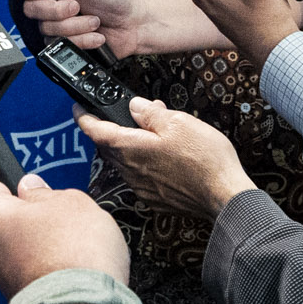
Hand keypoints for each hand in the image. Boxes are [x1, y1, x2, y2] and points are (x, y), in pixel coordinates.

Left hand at [0, 169, 127, 295]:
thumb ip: (46, 193)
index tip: (1, 176)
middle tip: (46, 209)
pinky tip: (65, 266)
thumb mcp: (71, 203)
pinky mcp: (18, 299)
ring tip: (64, 242)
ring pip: (11, 250)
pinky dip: (39, 267)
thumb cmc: (74, 254)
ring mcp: (2, 278)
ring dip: (30, 243)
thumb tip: (32, 189)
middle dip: (18, 214)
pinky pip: (24, 273)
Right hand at [11, 0, 149, 57]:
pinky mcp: (65, 43)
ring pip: (48, 30)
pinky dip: (82, 40)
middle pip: (32, 10)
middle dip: (58, 11)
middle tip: (78, 6)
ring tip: (95, 20)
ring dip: (76, 26)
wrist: (133, 23)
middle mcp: (51, 4)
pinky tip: (96, 35)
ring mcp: (57, 25)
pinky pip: (61, 46)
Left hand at [77, 96, 255, 220]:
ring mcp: (142, 187)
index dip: (84, 117)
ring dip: (132, 146)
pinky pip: (141, 176)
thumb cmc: (204, 160)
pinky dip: (145, 163)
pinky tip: (165, 157)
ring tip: (156, 134)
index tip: (78, 108)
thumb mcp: (178, 122)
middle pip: (109, 147)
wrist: (224, 196)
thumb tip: (134, 106)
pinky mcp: (155, 198)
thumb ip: (150, 113)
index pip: (95, 131)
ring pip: (126, 162)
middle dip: (114, 129)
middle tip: (131, 115)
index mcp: (131, 148)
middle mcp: (131, 171)